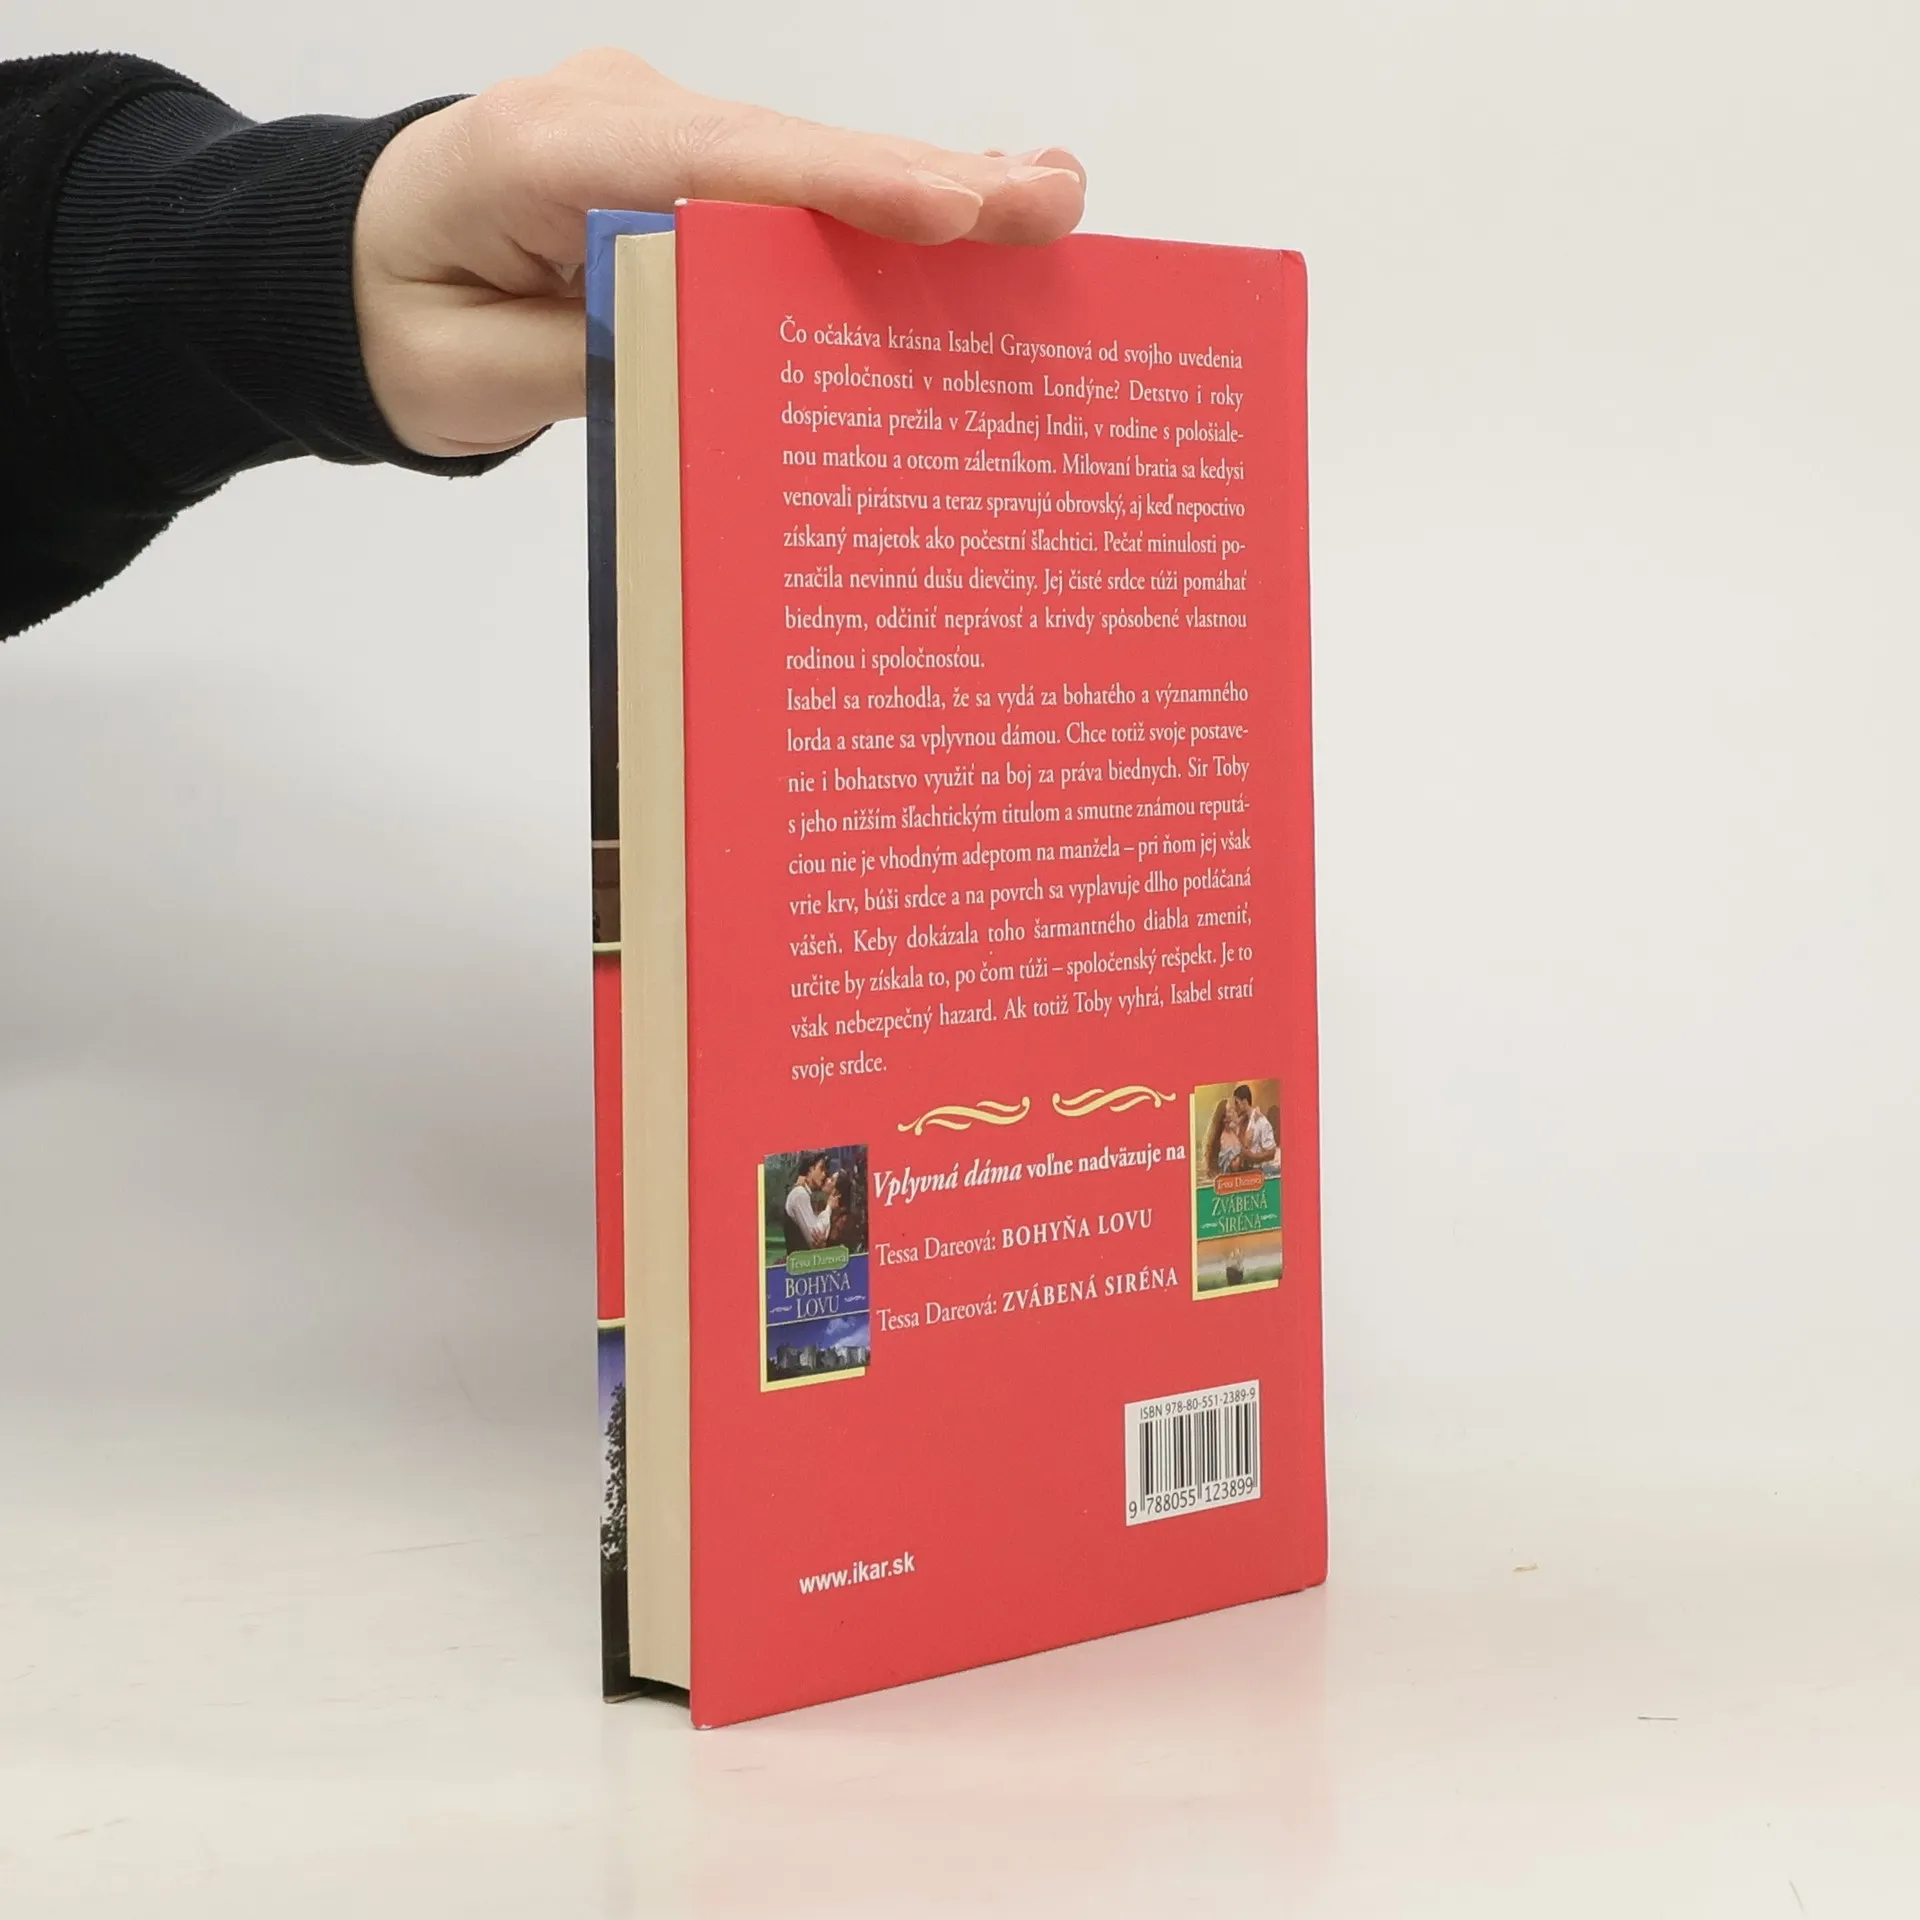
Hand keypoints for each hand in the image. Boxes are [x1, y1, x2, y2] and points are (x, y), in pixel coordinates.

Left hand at [353, 48, 1086, 456]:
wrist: (346, 270)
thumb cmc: (396, 322)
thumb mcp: (466, 375)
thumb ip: (595, 360)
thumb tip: (721, 357)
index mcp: (542, 153)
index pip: (712, 167)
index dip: (840, 189)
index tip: (949, 211)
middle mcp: (615, 117)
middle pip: (786, 152)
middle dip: (924, 181)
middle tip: (1050, 204)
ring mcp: (655, 132)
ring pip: (803, 164)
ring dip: (924, 189)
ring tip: (1043, 206)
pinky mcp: (682, 166)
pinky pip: (789, 186)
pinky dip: (877, 206)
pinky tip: (972, 211)